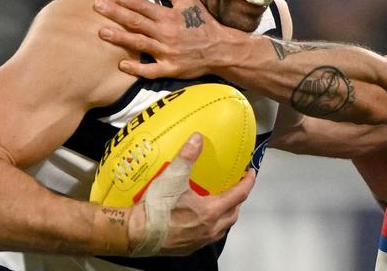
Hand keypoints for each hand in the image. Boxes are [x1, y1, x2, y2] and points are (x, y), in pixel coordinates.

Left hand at [93, 0, 223, 78]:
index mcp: (168, 15)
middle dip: (114, 13)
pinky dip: (136, 68)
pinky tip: (121, 65)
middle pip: (135, 22)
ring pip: (139, 44)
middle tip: (96, 7)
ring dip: (119, 38)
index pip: (140, 5)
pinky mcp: (170, 68)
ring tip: (101, 32)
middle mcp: (165, 33)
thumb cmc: (202, 22)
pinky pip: (150, 70)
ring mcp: (167, 52)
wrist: (221, 48)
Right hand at [128, 132, 255, 255]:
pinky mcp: (189, 248)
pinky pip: (209, 236)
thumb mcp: (173, 176)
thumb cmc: (157, 207)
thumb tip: (198, 138)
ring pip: (222, 227)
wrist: (135, 233)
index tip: (251, 172)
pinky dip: (212, 225)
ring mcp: (200, 241)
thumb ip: (188, 156)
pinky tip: (201, 217)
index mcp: (211, 211)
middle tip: (235, 186)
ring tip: (220, 201)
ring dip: (226, 214)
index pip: (239, 195)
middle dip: (238, 199)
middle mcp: (210, 228)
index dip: (247, 182)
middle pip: (233, 213)